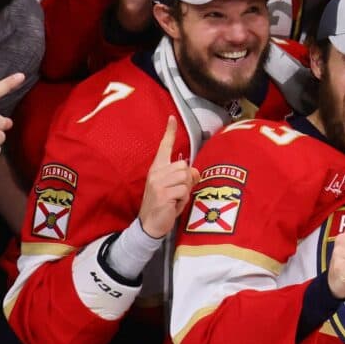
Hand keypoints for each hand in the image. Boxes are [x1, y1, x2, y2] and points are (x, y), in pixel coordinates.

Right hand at [139, 116, 199, 238]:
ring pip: (186, 178)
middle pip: (184, 166)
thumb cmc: (163, 206)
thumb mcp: (175, 189)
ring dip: (185, 191)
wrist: (149, 225)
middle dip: (186, 181)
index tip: (172, 118)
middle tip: (177, 193)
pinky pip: (184, 190)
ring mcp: (158, 183)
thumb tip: (195, 171)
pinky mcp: (163, 194)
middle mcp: (156, 173)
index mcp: (157, 169)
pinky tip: (173, 206)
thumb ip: (184, 177)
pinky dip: (183, 200)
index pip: (164, 147)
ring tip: (174, 199)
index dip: (169, 132)